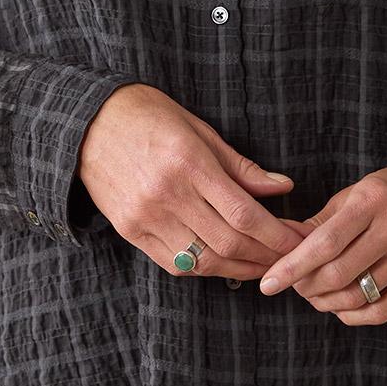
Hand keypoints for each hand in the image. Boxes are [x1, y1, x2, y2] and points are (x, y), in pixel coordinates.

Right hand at [77, 85, 306, 280]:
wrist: (88, 123)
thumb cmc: (148, 116)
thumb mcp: (199, 129)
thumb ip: (241, 166)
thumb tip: (283, 188)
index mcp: (188, 162)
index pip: (244, 213)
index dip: (277, 234)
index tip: (298, 240)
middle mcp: (166, 194)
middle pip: (228, 241)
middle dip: (266, 255)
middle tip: (290, 257)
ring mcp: (145, 216)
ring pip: (203, 260)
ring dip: (240, 268)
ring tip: (264, 265)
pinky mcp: (130, 231)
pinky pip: (175, 263)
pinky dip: (205, 268)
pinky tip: (225, 263)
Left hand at [255, 160, 386, 324]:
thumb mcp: (357, 193)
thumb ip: (321, 221)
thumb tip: (281, 244)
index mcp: (373, 200)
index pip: (325, 242)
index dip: (292, 266)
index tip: (268, 284)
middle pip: (339, 273)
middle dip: (307, 286)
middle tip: (294, 287)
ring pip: (359, 295)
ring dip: (327, 303)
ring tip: (314, 297)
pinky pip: (383, 310)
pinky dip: (354, 315)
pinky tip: (340, 309)